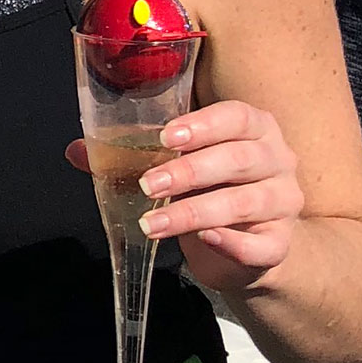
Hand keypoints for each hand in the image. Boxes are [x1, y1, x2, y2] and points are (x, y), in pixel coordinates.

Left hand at [70, 99, 302, 291]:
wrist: (253, 246)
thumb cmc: (212, 192)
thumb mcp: (178, 168)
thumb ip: (133, 156)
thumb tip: (78, 150)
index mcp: (255, 130)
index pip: (238, 116)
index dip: (204, 124)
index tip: (167, 136)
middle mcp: (277, 161)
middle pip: (241, 158)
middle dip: (189, 170)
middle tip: (148, 184)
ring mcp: (284, 203)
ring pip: (246, 202)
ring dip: (195, 212)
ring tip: (153, 223)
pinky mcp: (280, 244)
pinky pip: (262, 245)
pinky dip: (233, 243)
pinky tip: (205, 239)